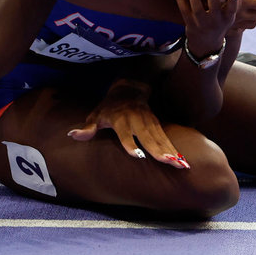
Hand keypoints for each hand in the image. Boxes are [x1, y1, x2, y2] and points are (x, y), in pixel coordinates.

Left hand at [67, 80, 188, 168]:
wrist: (129, 88)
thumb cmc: (109, 107)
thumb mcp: (96, 114)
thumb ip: (87, 128)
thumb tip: (72, 135)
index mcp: (120, 119)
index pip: (125, 133)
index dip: (130, 144)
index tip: (138, 155)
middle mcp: (137, 120)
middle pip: (148, 137)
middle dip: (159, 150)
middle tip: (169, 162)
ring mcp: (149, 122)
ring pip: (161, 138)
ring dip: (172, 152)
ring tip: (181, 165)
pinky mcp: (157, 124)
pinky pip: (166, 138)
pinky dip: (175, 149)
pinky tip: (183, 162)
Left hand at [173, 0, 238, 53]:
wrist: (206, 44)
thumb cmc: (220, 22)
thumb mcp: (230, 16)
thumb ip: (233, 1)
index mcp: (227, 18)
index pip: (232, 10)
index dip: (234, 2)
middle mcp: (215, 21)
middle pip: (213, 5)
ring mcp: (201, 23)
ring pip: (196, 6)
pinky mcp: (189, 23)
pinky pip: (183, 8)